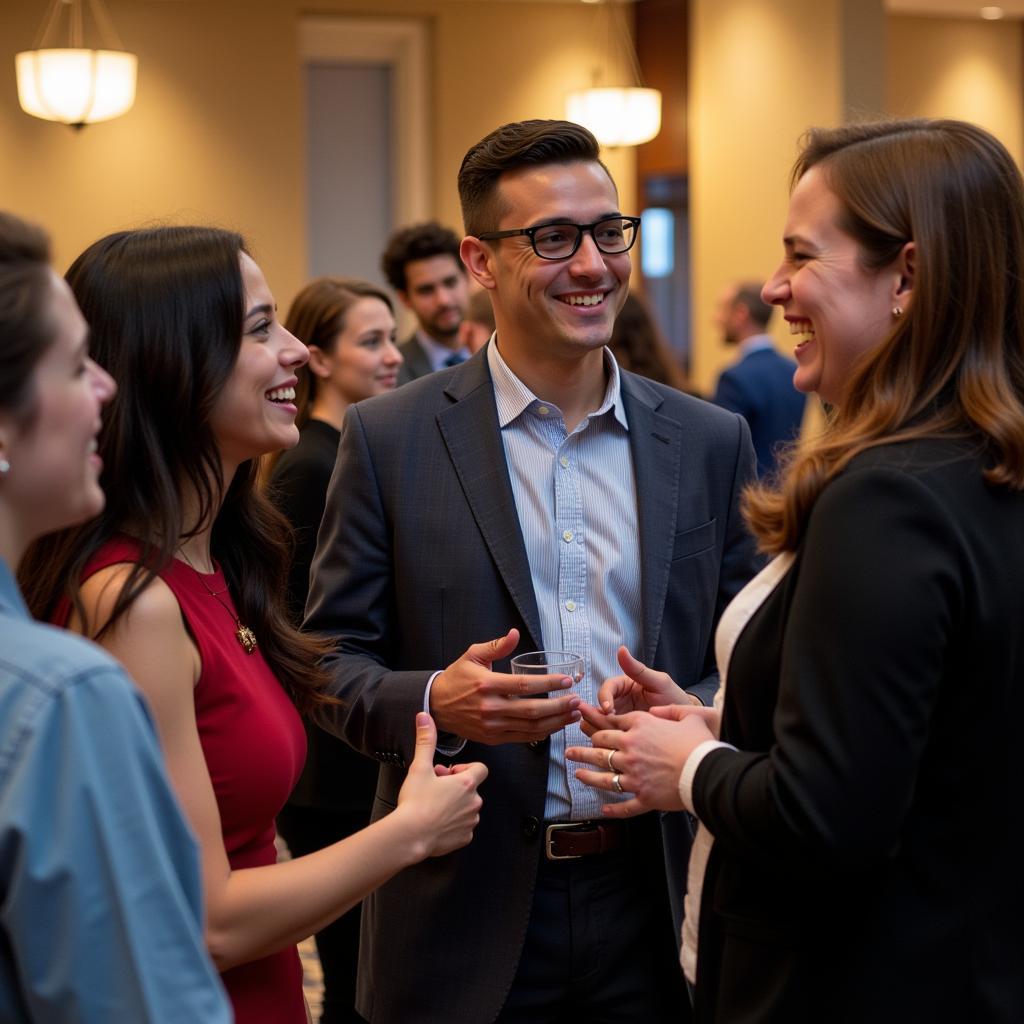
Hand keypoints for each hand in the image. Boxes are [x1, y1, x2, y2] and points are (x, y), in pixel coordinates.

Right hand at [396, 713, 488, 857]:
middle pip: (471, 788)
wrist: (410, 836)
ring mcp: (470, 821)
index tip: (448, 772)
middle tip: (435, 787)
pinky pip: (463, 827)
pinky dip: (453, 824)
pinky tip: (437, 822)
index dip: (464, 768)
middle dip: (455, 786)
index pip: (480, 768)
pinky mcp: (465, 838)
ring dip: (455, 805)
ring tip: (434, 805)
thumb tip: (425, 718)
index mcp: (467, 783)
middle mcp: (474, 802)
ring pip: (467, 808)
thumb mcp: (420, 767)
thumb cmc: (416, 803)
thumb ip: (426, 740)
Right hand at [430, 628, 580, 743]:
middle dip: (559, 706)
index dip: (549, 683)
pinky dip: (542, 733)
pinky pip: (522, 738)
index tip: (568, 681)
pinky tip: (555, 726)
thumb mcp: (472, 656)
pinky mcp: (493, 738)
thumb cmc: (457, 678)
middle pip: (532, 710)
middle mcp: (490, 708)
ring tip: (573, 714)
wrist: (436, 706)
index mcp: (487, 684)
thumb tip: (515, 634)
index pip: (524, 685)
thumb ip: (496, 646)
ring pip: (531, 727)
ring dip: (556, 722)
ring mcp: (492, 726)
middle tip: (577, 700)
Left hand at [566, 705, 717, 816]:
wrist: (708, 771)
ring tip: (576, 773)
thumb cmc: (700, 742)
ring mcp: (634, 775)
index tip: (586, 724)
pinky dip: (612, 809)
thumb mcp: (687, 715)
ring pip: (603, 776)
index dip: (597, 723)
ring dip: (587, 775)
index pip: (611, 724)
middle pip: (600, 747)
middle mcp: (631, 749)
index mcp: (641, 726)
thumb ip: (670, 710)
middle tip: (571, 751)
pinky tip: (603, 809)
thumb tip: (656, 710)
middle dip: (583, 749)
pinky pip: (623, 805)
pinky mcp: (643, 797)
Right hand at [578, 646, 695, 736]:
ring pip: (601, 720)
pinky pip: (610, 733)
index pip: (608, 688)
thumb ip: (638, 669)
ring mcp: (620, 716)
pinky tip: (608, 744)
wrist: (685, 722)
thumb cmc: (674, 697)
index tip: (609, 709)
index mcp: (625, 685)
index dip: (605, 697)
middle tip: (604, 724)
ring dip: (598, 726)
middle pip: (600, 705)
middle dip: (598, 714)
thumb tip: (621, 649)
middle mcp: (620, 700)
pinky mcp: (623, 731)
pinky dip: (606, 738)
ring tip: (601, 736)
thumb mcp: (659, 682)